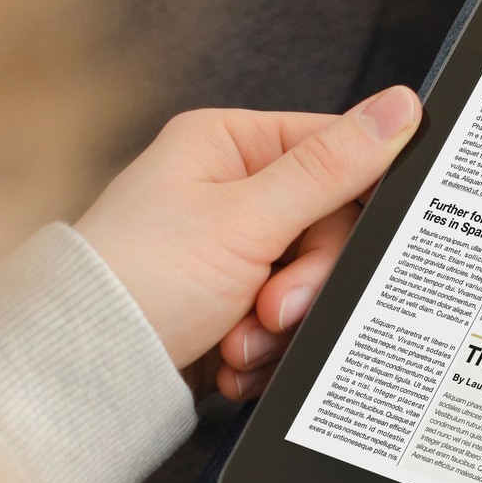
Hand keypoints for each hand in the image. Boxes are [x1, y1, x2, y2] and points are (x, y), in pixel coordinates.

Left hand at [74, 87, 419, 390]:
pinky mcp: (226, 307)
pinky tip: (231, 357)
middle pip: (327, 230)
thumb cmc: (138, 280)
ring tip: (239, 339)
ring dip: (281, 326)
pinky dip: (265, 351)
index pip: (335, 154)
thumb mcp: (247, 218)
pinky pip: (284, 324)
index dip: (350, 208)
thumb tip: (400, 107)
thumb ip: (332, 166)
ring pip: (309, 284)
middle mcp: (227, 191)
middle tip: (273, 307)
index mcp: (228, 144)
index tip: (347, 247)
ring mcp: (227, 252)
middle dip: (303, 283)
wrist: (81, 375)